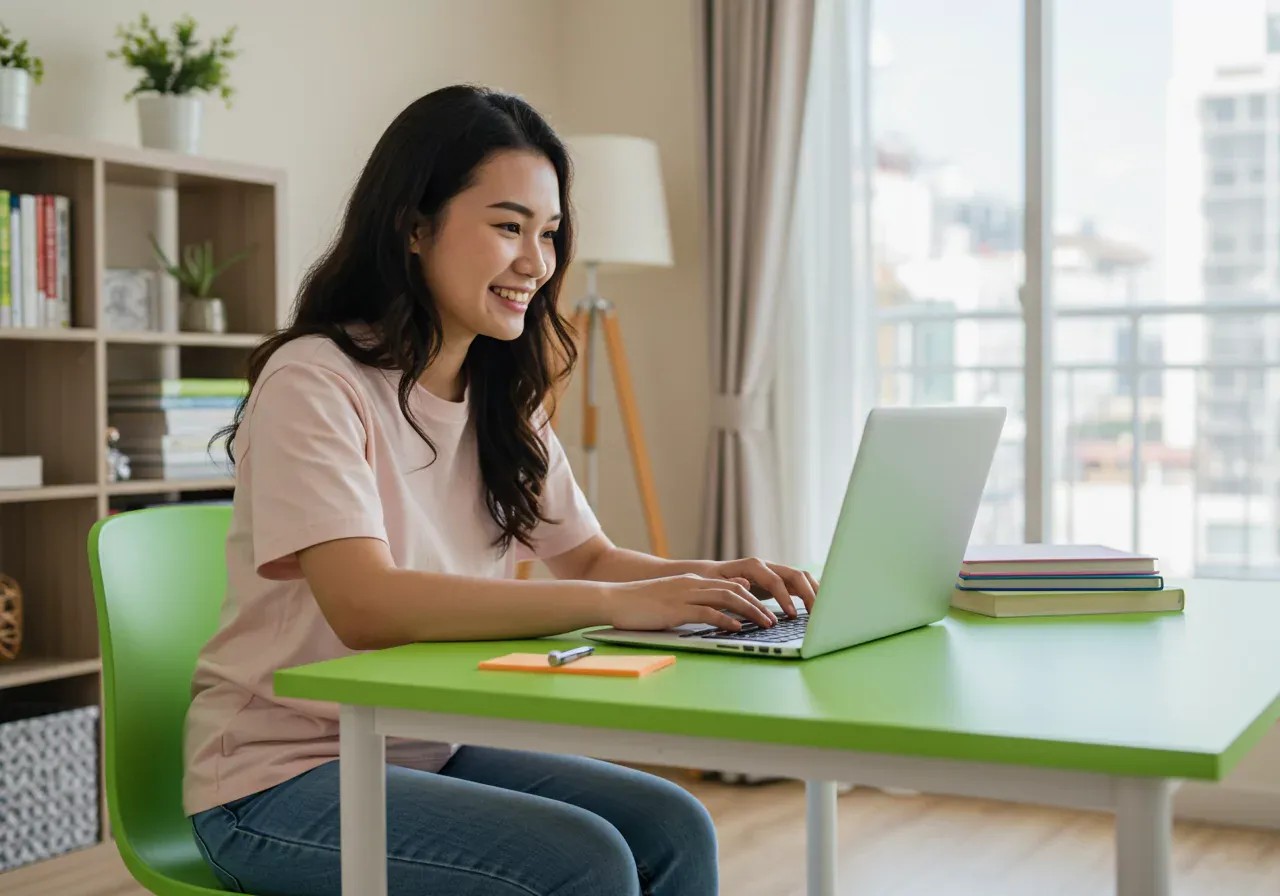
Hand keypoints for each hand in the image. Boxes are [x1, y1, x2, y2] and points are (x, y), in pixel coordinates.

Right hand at [604, 574, 777, 631]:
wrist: (613, 599)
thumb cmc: (639, 604)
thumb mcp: (670, 600)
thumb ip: (691, 603)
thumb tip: (712, 615)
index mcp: (692, 581)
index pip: (731, 586)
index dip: (752, 598)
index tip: (767, 610)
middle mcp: (692, 584)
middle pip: (735, 590)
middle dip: (758, 605)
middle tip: (774, 619)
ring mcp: (685, 595)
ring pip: (727, 599)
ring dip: (750, 612)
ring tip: (765, 624)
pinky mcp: (676, 609)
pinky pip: (707, 612)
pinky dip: (726, 620)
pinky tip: (738, 628)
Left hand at [698, 557, 818, 617]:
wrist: (711, 574)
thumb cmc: (712, 582)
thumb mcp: (716, 584)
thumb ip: (731, 585)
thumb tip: (747, 585)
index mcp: (753, 566)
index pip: (775, 580)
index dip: (785, 598)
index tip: (791, 616)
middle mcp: (767, 565)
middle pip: (795, 575)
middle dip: (808, 594)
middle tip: (816, 615)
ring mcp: (775, 571)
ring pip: (802, 577)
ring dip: (814, 592)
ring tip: (823, 611)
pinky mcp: (779, 579)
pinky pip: (799, 583)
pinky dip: (810, 592)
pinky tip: (817, 607)